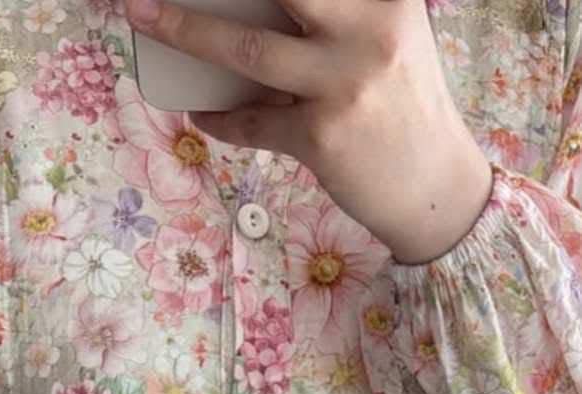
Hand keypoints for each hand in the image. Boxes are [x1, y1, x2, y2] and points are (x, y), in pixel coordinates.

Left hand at [124, 0, 493, 263]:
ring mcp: (343, 84)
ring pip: (247, 48)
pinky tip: (205, 112)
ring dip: (187, 31)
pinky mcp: (321, 136)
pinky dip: (222, 118)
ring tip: (145, 18)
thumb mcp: (388, 43)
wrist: (436, 187)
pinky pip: (252, 122)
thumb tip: (247, 11)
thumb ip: (338, 18)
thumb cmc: (404, 110)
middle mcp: (368, 30)